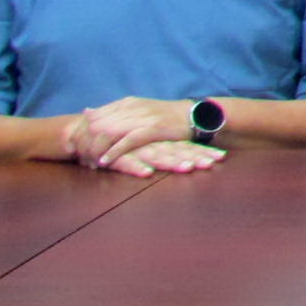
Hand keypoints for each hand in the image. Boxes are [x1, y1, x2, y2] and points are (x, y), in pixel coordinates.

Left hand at [66, 97, 198, 170]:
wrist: (194, 115)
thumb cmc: (165, 116)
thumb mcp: (136, 109)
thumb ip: (112, 111)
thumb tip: (87, 111)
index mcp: (125, 103)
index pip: (93, 116)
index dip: (82, 133)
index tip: (76, 148)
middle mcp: (130, 108)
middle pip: (97, 125)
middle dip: (85, 143)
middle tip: (80, 158)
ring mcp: (141, 118)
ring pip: (108, 133)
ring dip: (96, 150)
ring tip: (90, 162)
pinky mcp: (151, 129)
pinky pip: (126, 141)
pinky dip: (113, 152)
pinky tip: (105, 161)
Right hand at [101, 138, 225, 176]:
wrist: (84, 132)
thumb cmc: (118, 143)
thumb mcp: (143, 145)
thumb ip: (161, 149)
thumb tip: (186, 158)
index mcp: (156, 140)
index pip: (183, 146)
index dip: (201, 151)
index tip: (221, 157)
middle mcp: (148, 144)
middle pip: (176, 151)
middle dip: (195, 157)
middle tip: (213, 163)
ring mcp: (132, 149)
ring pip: (155, 156)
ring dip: (172, 162)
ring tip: (188, 168)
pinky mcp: (114, 156)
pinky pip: (126, 162)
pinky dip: (136, 167)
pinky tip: (147, 173)